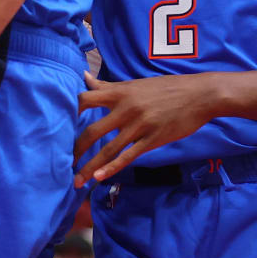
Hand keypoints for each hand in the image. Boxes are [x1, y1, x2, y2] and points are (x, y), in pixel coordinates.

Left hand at [72, 72, 221, 185]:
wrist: (200, 95)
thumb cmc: (166, 88)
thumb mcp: (134, 84)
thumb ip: (107, 85)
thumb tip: (83, 76)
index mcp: (119, 93)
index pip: (85, 100)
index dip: (68, 113)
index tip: (56, 127)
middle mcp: (125, 109)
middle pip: (92, 131)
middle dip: (75, 150)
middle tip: (62, 163)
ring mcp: (139, 125)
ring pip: (108, 149)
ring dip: (90, 167)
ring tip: (76, 181)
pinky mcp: (152, 139)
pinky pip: (128, 156)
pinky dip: (112, 168)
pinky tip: (100, 178)